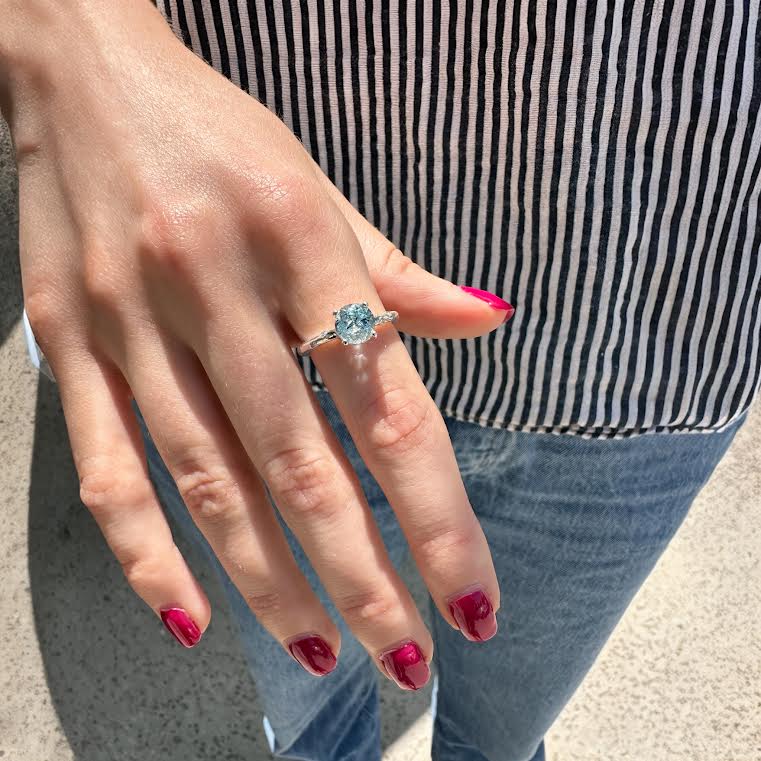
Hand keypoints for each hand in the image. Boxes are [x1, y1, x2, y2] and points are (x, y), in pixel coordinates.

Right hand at [5, 0, 512, 687]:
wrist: (82, 73)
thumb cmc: (224, 138)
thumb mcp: (321, 188)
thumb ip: (397, 273)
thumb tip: (490, 322)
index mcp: (296, 236)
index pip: (386, 401)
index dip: (434, 511)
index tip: (474, 597)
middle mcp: (212, 284)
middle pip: (298, 463)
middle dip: (360, 575)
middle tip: (408, 656)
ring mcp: (129, 319)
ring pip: (206, 480)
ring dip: (268, 580)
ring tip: (320, 649)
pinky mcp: (65, 341)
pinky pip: (104, 465)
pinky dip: (143, 550)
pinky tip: (190, 616)